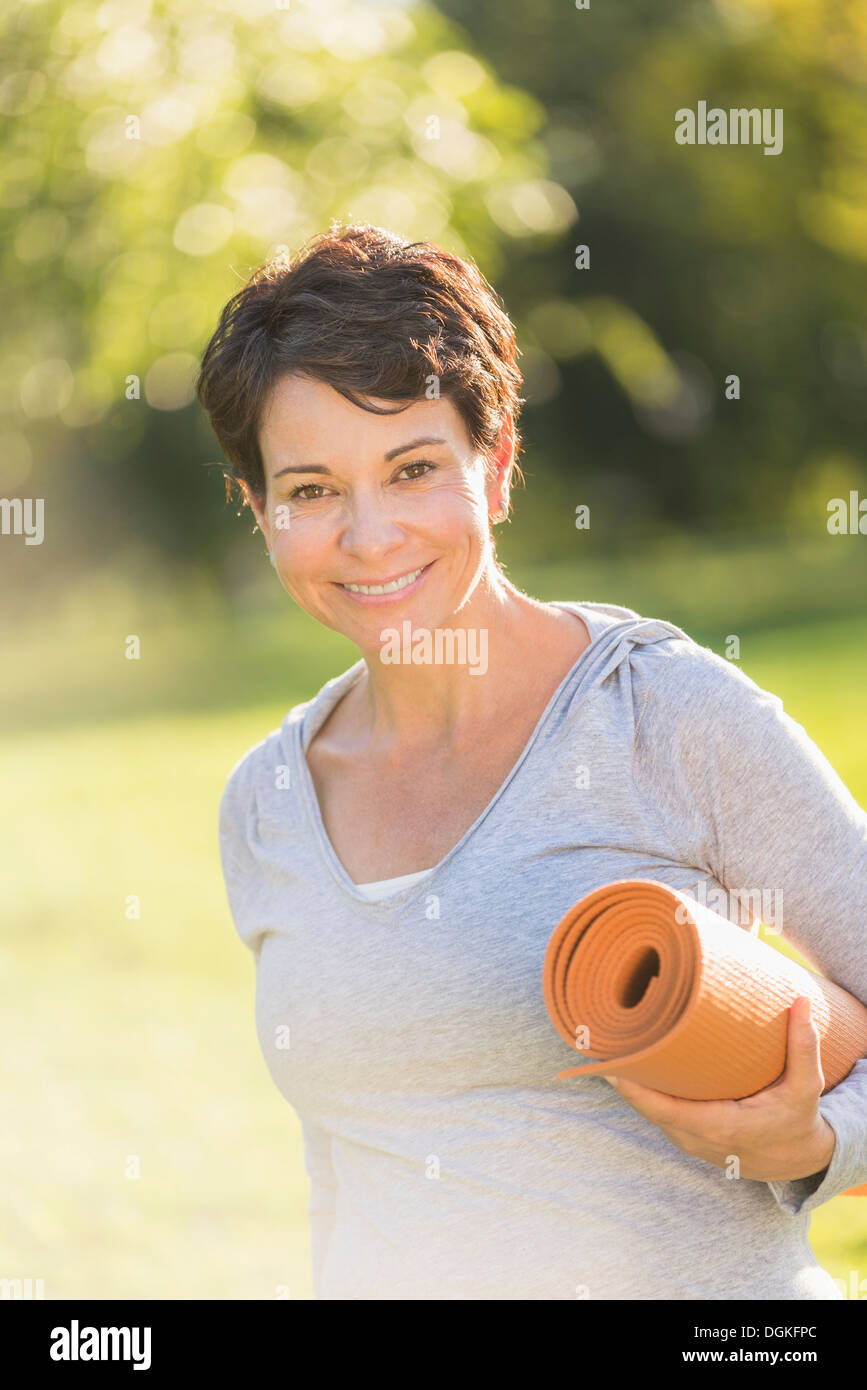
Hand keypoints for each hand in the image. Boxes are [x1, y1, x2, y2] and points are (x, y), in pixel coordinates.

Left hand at [603, 995, 836, 1182]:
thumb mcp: (806, 1088)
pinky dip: (642, 1091)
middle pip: (645, 1106)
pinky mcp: (686, 1136)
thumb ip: (803, 1046)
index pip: (661, 1109)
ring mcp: (688, 1140)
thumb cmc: (797, 1120)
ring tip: (612, 1043)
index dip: (632, 1088)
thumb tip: (802, 1002)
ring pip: (647, 1109)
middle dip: (622, 1075)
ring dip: (629, 1082)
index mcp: (719, 1127)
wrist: (796, 1160)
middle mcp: (695, 1138)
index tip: (609, 1062)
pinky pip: (655, 1112)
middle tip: (603, 1036)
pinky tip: (630, 1064)